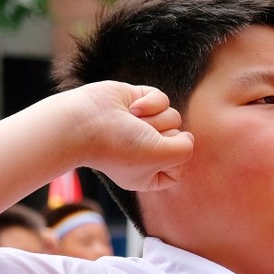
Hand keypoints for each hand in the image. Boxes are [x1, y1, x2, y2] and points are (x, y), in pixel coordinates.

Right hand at [67, 82, 193, 192]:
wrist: (85, 121)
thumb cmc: (121, 145)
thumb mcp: (164, 157)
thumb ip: (186, 150)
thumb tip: (187, 135)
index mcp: (147, 174)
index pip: (178, 171)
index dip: (173, 162)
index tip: (153, 159)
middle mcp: (145, 151)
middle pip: (179, 140)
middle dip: (162, 136)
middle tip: (138, 138)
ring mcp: (141, 127)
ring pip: (173, 118)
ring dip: (155, 119)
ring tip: (132, 122)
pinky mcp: (138, 102)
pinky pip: (162, 100)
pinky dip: (149, 102)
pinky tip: (131, 108)